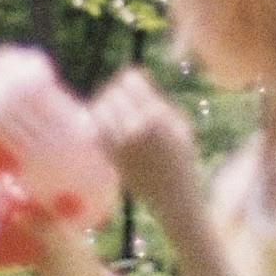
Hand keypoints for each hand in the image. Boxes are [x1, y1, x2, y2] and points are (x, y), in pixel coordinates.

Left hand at [90, 69, 200, 224]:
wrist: (174, 197)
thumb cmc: (181, 157)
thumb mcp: (180, 124)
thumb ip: (156, 100)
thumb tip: (131, 78)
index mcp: (155, 116)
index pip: (129, 81)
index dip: (132, 80)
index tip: (136, 85)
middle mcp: (134, 128)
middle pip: (112, 93)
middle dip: (118, 93)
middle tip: (124, 99)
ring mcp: (119, 144)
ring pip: (99, 109)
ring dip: (105, 106)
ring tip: (115, 112)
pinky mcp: (109, 156)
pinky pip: (93, 129)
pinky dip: (96, 123)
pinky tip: (106, 125)